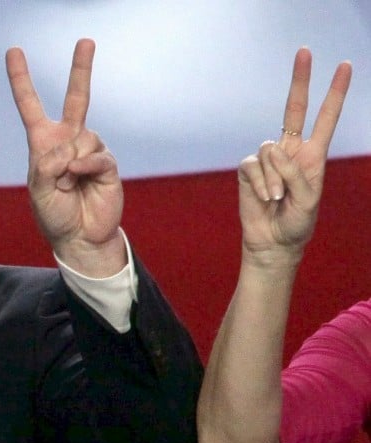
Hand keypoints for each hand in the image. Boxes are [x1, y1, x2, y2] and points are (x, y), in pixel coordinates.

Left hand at [6, 40, 125, 276]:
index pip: (30, 105)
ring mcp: (90, 150)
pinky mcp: (107, 163)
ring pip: (82, 138)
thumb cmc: (54, 214)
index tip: (14, 52)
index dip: (22, 79)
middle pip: (77, 98)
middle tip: (86, 41)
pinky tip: (80, 180)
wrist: (79, 237)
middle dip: (82, 69)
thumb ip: (46, 166)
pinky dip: (85, 168)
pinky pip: (96, 155)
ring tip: (68, 184)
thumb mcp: (38, 190)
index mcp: (44, 143)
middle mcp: (68, 140)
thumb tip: (69, 150)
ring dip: (71, 164)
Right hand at [237, 48, 350, 267]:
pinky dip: (260, 183)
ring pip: (270, 150)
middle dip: (300, 80)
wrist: (273, 242)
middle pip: (294, 109)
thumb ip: (295, 171)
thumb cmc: (298, 222)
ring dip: (275, 177)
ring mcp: (267, 160)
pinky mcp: (248, 171)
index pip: (325, 117)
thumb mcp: (309, 198)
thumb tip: (273, 151)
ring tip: (278, 198)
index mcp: (314, 154)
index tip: (344, 66)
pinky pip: (253, 166)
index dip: (335, 92)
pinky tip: (265, 198)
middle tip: (304, 50)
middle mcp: (291, 151)